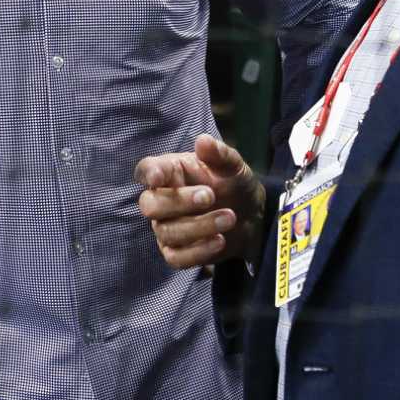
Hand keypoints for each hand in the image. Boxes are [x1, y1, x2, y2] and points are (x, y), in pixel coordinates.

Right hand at [135, 133, 265, 269]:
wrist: (252, 216)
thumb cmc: (233, 184)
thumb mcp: (232, 165)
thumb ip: (219, 153)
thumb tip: (203, 141)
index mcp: (170, 172)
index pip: (146, 169)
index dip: (148, 173)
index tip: (158, 177)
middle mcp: (162, 200)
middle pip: (150, 205)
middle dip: (178, 202)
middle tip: (210, 196)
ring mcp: (166, 228)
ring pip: (166, 232)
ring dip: (199, 226)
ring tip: (230, 217)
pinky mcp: (177, 252)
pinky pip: (176, 258)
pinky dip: (198, 251)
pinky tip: (219, 241)